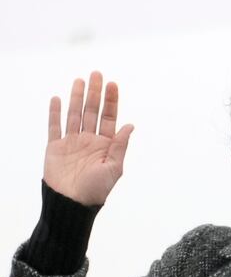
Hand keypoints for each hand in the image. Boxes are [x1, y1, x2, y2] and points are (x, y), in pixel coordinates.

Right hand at [44, 72, 132, 205]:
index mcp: (106, 145)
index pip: (109, 118)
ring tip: (80, 80)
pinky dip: (55, 113)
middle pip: (92, 111)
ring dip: (76, 97)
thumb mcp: (114, 168)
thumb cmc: (96, 190)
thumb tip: (130, 125)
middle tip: (96, 74)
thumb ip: (120, 146)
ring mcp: (72, 142)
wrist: (72, 202)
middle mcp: (89, 140)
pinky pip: (54, 126)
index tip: (112, 84)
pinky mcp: (55, 147)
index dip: (111, 101)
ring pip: (74, 114)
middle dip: (95, 93)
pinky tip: (58, 99)